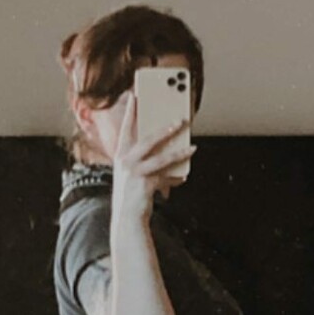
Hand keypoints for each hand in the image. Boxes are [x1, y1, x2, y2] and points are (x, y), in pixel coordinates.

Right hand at [111, 92, 191, 221]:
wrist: (126, 218)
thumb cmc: (132, 193)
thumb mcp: (135, 173)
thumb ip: (149, 161)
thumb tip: (171, 152)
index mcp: (121, 154)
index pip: (126, 128)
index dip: (130, 111)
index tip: (134, 95)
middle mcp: (125, 161)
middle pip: (148, 139)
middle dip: (165, 129)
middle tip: (181, 120)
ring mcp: (134, 172)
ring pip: (160, 156)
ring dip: (178, 150)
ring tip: (192, 147)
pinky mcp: (145, 183)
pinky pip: (166, 175)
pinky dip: (176, 176)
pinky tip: (184, 175)